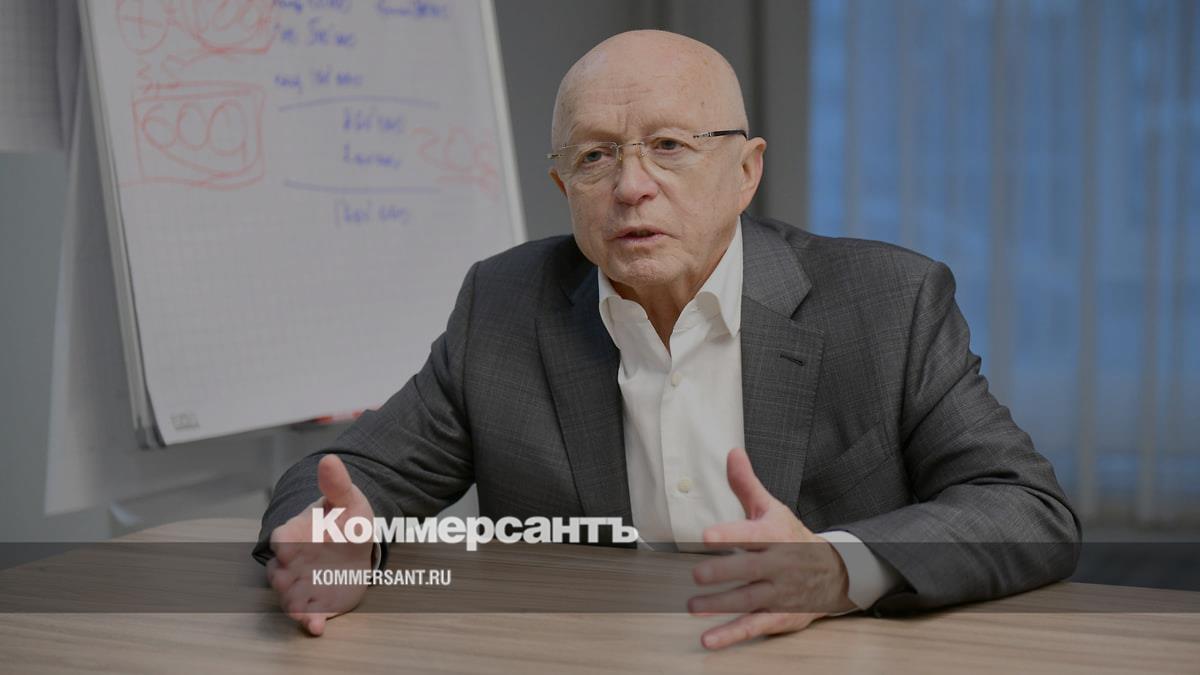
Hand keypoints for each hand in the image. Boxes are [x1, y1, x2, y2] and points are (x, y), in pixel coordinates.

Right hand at [267, 454, 374, 635]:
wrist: (353, 540)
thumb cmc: (343, 516)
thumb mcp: (345, 498)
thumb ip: (336, 483)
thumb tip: (330, 460)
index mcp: (291, 534)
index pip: (280, 541)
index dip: (286, 546)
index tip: (292, 549)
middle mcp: (289, 563)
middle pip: (280, 575)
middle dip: (288, 582)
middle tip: (302, 583)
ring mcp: (299, 585)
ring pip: (290, 597)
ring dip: (297, 605)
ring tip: (308, 613)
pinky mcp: (315, 602)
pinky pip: (307, 614)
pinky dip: (309, 622)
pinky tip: (317, 627)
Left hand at [688, 447, 855, 649]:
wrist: (835, 572)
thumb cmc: (793, 537)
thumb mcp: (772, 508)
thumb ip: (746, 484)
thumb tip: (732, 452)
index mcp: (775, 536)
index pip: (752, 534)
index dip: (731, 535)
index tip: (707, 535)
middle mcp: (778, 566)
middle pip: (749, 569)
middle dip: (723, 572)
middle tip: (697, 573)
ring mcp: (778, 593)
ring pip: (749, 600)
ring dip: (720, 605)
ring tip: (693, 606)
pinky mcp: (778, 616)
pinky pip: (753, 626)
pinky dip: (730, 635)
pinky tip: (708, 639)